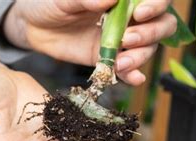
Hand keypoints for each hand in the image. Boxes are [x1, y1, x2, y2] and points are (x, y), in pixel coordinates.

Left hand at [4, 0, 176, 84]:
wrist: (34, 26)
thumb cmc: (52, 3)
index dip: (156, 4)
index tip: (140, 12)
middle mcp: (129, 17)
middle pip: (161, 25)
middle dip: (151, 33)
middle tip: (129, 38)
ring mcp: (120, 40)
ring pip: (147, 48)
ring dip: (140, 56)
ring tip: (121, 62)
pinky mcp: (107, 58)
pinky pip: (127, 68)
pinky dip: (133, 74)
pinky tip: (134, 78)